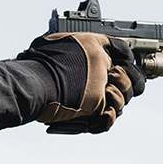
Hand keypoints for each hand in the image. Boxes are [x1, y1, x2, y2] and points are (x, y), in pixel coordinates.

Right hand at [19, 32, 146, 133]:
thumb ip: (66, 47)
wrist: (33, 82)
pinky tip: (99, 118)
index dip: (125, 58)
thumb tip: (59, 49)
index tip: (124, 65)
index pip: (121, 48)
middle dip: (127, 83)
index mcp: (91, 43)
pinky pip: (110, 116)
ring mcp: (101, 82)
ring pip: (123, 96)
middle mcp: (101, 60)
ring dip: (114, 103)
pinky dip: (104, 120)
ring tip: (102, 106)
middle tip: (120, 90)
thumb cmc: (34, 64)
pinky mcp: (98, 103)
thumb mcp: (51, 44)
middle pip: (129, 73)